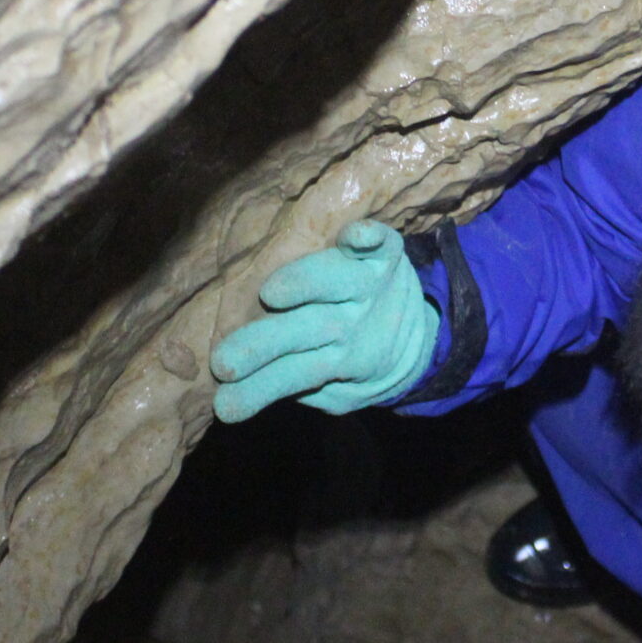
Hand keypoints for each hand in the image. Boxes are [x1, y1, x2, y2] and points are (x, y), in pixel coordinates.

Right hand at [210, 219, 436, 421]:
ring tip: (272, 294)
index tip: (225, 406)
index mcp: (336, 360)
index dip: (260, 389)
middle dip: (263, 345)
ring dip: (306, 286)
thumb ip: (298, 387)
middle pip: (304, 330)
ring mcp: (367, 285)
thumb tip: (239, 395)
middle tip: (225, 361)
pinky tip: (356, 236)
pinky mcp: (385, 252)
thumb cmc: (351, 359)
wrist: (416, 331)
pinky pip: (381, 243)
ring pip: (336, 282)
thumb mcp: (334, 391)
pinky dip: (369, 238)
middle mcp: (348, 322)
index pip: (292, 375)